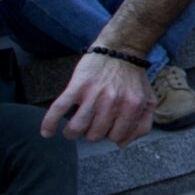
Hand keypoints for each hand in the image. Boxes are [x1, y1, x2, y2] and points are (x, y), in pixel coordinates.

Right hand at [39, 52, 156, 144]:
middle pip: (95, 135)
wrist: (121, 50)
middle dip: (91, 133)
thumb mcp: (147, 101)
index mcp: (132, 107)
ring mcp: (94, 95)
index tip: (107, 127)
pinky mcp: (77, 86)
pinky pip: (59, 108)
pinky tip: (46, 133)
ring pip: (77, 128)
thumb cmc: (133, 78)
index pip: (116, 138)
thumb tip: (121, 144)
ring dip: (72, 133)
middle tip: (92, 123)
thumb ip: (142, 125)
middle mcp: (113, 103)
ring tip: (72, 128)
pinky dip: (49, 123)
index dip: (110, 135)